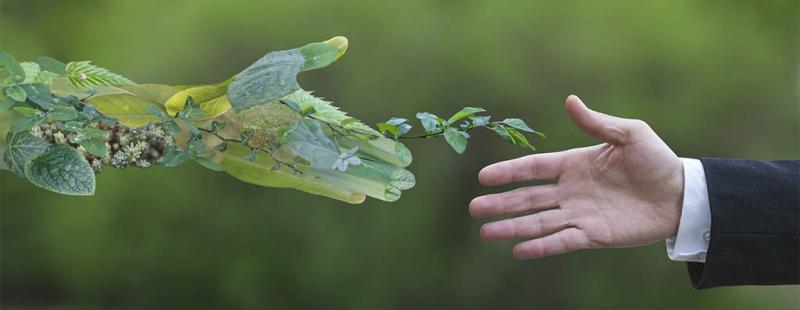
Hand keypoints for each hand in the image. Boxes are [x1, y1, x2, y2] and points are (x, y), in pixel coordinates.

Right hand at [470, 95, 683, 259]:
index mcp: (574, 164)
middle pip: (528, 198)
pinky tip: (519, 251)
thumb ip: (597, 123)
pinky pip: (562, 241)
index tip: (483, 177)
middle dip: (501, 203)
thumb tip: (570, 100)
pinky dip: (541, 247)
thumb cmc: (656, 160)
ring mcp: (580, 214)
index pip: (534, 169)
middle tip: (474, 208)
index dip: (509, 172)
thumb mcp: (630, 134)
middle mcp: (571, 191)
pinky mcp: (593, 235)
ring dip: (512, 227)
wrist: (681, 194)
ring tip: (486, 233)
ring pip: (538, 222)